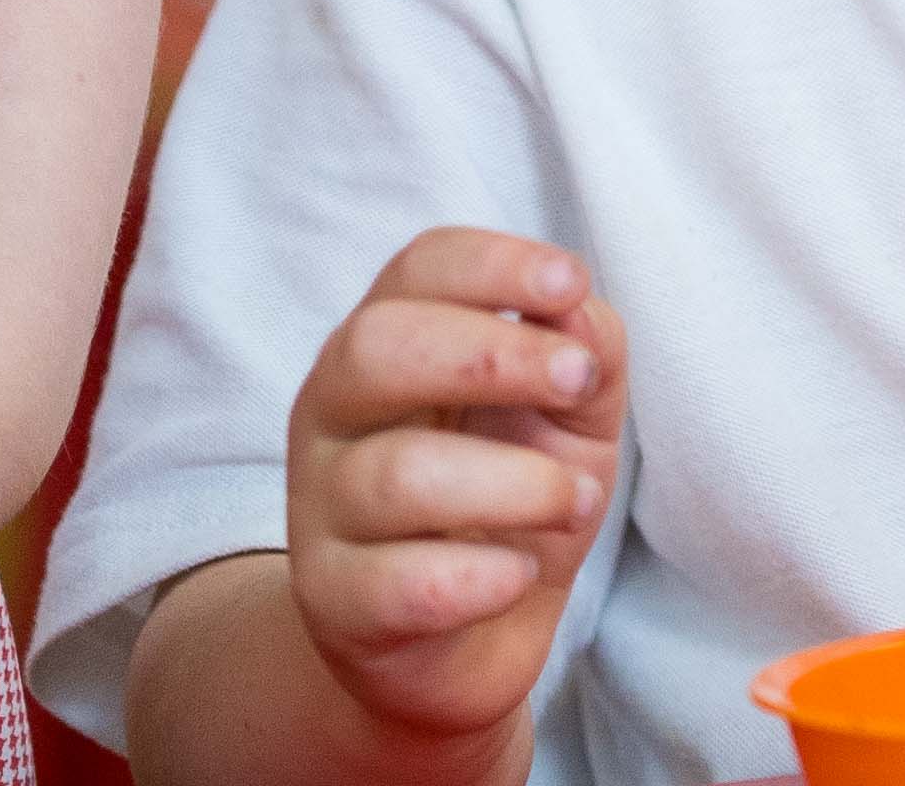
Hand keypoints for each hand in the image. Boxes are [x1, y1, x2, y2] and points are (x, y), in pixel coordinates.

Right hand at [278, 232, 627, 760]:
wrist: (470, 639)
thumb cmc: (515, 489)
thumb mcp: (570, 409)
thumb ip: (584, 346)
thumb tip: (578, 311)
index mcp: (387, 344)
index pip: (417, 268)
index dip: (494, 264)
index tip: (569, 284)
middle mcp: (334, 414)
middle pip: (374, 347)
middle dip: (492, 355)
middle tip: (577, 383)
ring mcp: (320, 510)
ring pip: (399, 474)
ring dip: (520, 485)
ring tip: (576, 502)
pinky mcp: (333, 603)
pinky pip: (404, 583)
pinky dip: (485, 578)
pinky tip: (517, 574)